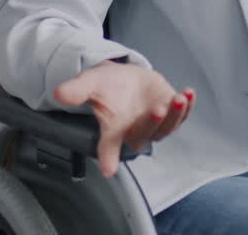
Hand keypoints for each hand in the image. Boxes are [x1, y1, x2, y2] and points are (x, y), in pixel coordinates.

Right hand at [54, 61, 194, 176]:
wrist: (125, 78)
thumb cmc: (106, 86)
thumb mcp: (89, 83)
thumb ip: (76, 91)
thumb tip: (58, 93)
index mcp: (113, 131)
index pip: (108, 148)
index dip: (108, 158)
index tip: (108, 169)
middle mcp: (135, 131)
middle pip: (145, 134)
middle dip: (152, 124)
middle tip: (156, 109)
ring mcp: (155, 123)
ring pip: (167, 127)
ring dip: (175, 114)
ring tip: (178, 98)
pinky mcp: (169, 111)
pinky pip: (181, 114)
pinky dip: (187, 106)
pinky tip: (188, 93)